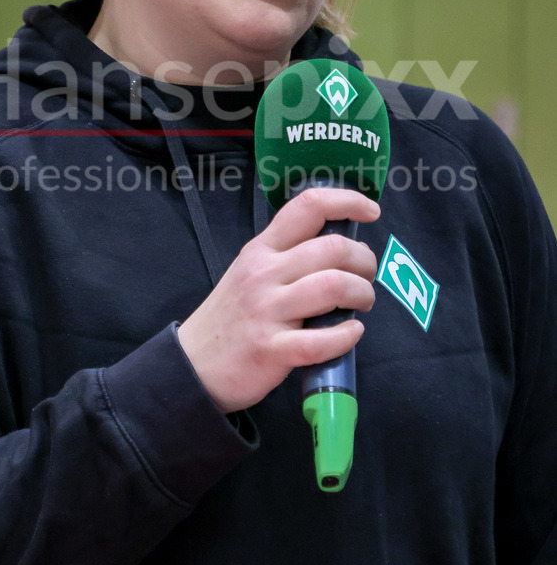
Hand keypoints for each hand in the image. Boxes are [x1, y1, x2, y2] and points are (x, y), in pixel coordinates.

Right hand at [177, 188, 378, 412]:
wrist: (193, 364)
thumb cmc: (232, 315)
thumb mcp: (250, 270)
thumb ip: (287, 255)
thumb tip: (340, 246)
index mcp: (262, 249)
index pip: (308, 206)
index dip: (347, 200)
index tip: (371, 211)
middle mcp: (265, 273)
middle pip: (333, 248)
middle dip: (364, 260)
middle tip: (366, 275)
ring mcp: (267, 311)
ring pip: (333, 287)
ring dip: (362, 294)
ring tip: (361, 304)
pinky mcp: (272, 350)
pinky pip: (321, 340)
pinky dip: (347, 335)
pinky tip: (351, 332)